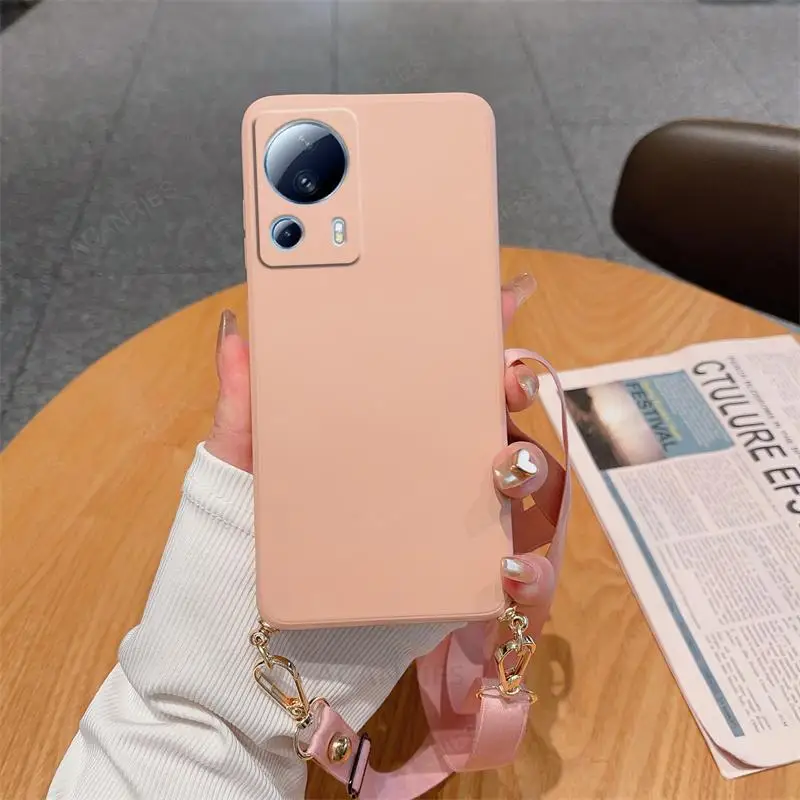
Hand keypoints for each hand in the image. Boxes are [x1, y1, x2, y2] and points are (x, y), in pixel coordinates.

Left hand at [206, 272, 550, 616]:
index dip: (481, 332)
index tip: (505, 295)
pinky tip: (508, 567)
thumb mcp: (245, 457)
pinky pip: (517, 578)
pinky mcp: (460, 583)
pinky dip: (530, 573)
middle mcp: (432, 466)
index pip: (446, 372)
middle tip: (509, 380)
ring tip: (505, 467)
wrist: (253, 617)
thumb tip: (232, 328)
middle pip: (494, 417)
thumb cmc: (257, 526)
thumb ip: (244, 399)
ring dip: (530, 469)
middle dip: (517, 387)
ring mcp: (452, 522)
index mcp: (393, 426)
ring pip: (517, 487)